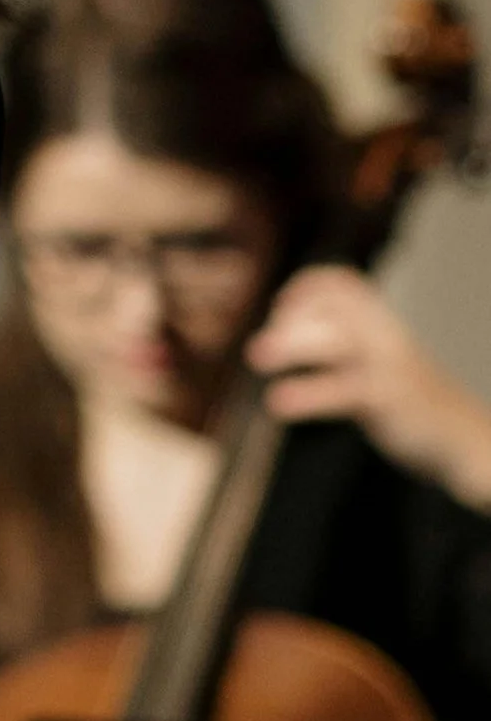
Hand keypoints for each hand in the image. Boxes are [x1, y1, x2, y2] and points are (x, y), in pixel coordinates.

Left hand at [247, 266, 490, 503]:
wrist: (462, 436)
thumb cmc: (413, 400)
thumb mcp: (384, 361)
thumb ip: (350, 343)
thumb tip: (289, 337)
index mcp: (385, 323)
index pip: (344, 283)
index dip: (306, 288)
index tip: (279, 309)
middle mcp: (388, 335)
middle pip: (333, 307)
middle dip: (290, 322)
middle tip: (259, 350)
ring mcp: (390, 364)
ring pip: (336, 341)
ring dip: (291, 346)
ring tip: (258, 359)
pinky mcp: (390, 398)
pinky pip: (342, 389)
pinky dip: (306, 394)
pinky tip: (278, 403)